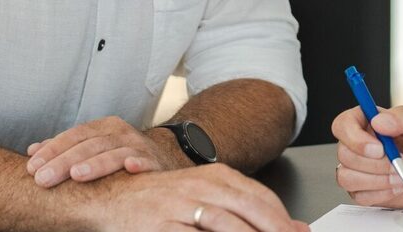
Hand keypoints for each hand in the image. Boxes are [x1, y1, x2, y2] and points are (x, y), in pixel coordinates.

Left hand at [26, 116, 184, 187]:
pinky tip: (130, 167)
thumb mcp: (93, 149)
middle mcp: (121, 132)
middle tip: (43, 179)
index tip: (31, 167)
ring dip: (96, 164)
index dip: (52, 150)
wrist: (163, 160)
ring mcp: (139, 146)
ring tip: (76, 175)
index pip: (73, 135)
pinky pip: (146, 162)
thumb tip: (32, 151)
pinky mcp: (156, 162)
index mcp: (103, 127)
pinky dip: (139, 163)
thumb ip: (64, 149)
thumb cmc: (119, 157)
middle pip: (89, 145)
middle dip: (64, 162)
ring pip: (115, 153)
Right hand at [82, 163, 309, 231]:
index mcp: (215, 176)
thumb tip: (291, 226)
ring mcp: (181, 206)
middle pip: (251, 210)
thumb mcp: (204, 195)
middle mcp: (201, 187)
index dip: (283, 219)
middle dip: (275, 229)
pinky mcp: (163, 226)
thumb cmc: (159, 199)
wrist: (110, 196)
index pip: (261, 197)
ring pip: (227, 225)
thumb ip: (242, 207)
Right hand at [329, 105, 402, 207]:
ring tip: (401, 176)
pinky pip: (359, 196)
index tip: (379, 148)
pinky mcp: (365, 189)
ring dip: (377, 180)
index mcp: (368, 122)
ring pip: (346, 178)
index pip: (342, 125)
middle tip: (401, 161)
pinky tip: (397, 186)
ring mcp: (360, 169)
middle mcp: (360, 145)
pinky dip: (381, 194)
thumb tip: (379, 121)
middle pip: (344, 155)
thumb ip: (402, 118)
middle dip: (375, 164)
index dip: (355, 138)